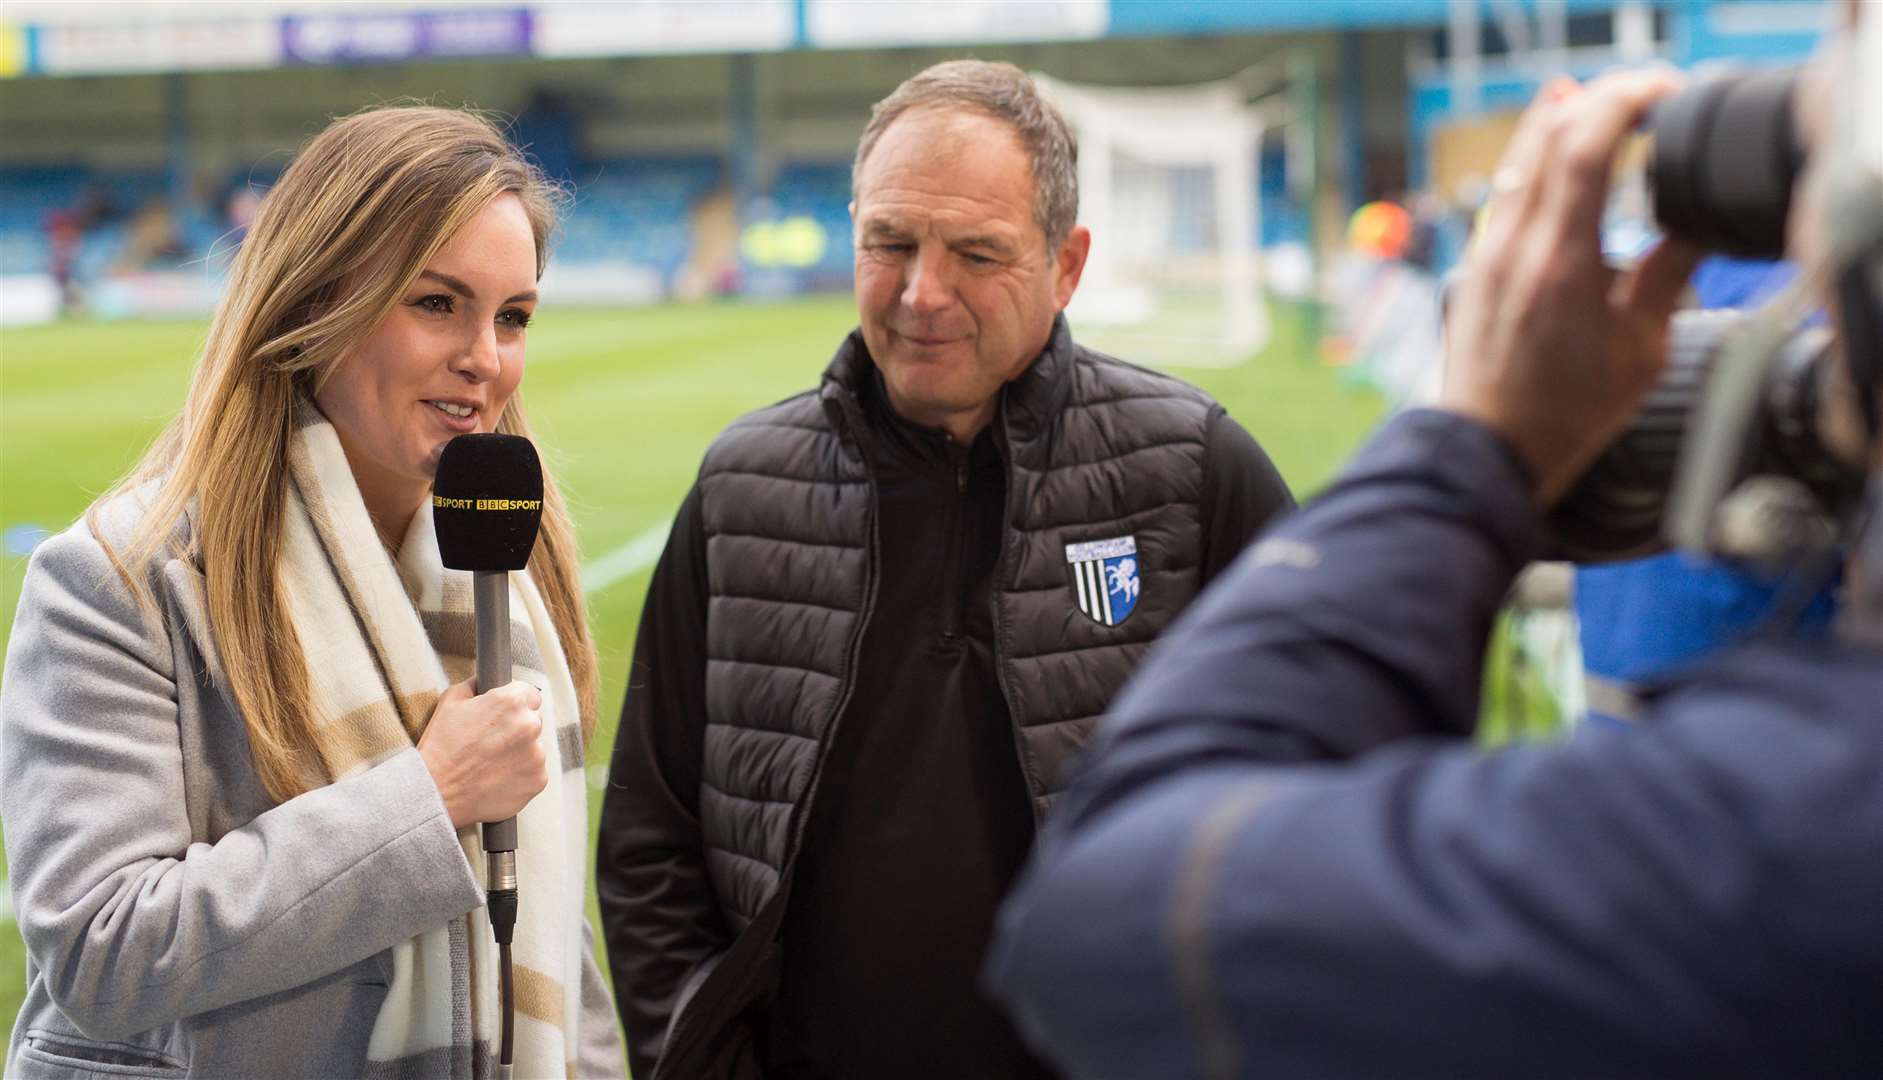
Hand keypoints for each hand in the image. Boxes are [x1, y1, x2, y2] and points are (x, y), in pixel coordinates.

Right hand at [418, 678, 547, 829]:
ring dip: (519, 753)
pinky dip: (520, 775)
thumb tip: (486, 679)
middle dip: (517, 729)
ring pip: (534, 748)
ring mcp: (536, 755)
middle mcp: (530, 725)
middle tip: (491, 742)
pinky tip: (497, 778)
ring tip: (490, 764)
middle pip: (533, 721)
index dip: (515, 704)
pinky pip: (534, 772)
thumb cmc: (440, 745)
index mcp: (512, 702)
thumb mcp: (450, 701)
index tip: (503, 716)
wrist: (436, 792)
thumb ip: (476, 684)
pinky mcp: (538, 780)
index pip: (530, 694)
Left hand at [1439, 70, 1704, 503]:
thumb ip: (1667, 275)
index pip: (1584, 147)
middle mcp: (1514, 248)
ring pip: (1517, 160)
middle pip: (1547, 138)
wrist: (1490, 450)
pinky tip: (1551, 154)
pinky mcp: (1475, 267)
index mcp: (1561, 262)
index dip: (1624, 102)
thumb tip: (1695, 223)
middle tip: (1642, 94)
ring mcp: (1487, 255)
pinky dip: (1532, 160)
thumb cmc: (1566, 412)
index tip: (1662, 92)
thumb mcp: (1640, 349)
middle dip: (1597, 100)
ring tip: (1596, 103)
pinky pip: (1502, 192)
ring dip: (1560, 122)